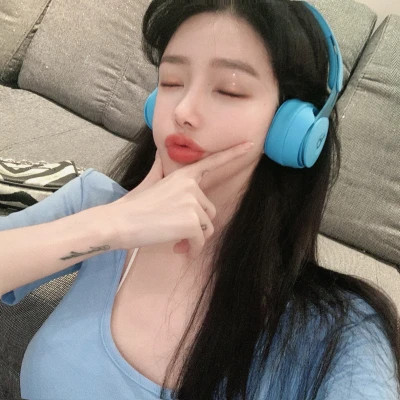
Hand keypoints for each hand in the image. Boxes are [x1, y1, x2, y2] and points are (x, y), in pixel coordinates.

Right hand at [104, 141, 253, 258]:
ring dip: (193, 239)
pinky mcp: (192, 222)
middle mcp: (191, 186)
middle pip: (209, 212)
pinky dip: (191, 249)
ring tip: (174, 240)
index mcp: (183, 176)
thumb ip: (159, 170)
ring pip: (207, 228)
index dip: (233, 152)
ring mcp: (193, 203)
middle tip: (176, 232)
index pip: (212, 162)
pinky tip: (177, 248)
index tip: (250, 143)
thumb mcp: (149, 183)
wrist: (118, 222)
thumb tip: (157, 154)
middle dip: (196, 226)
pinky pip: (201, 241)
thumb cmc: (133, 205)